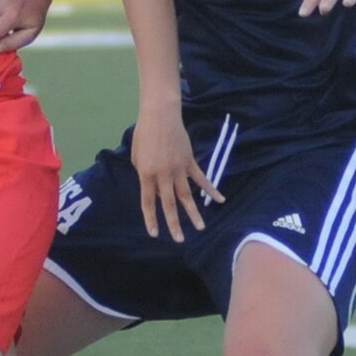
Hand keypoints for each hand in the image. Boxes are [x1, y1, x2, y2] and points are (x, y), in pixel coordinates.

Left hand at [129, 105, 220, 239]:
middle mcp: (163, 175)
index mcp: (146, 175)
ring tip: (200, 228)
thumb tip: (155, 188)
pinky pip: (201, 179)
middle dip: (174, 223)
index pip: (148, 202)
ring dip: (194, 213)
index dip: (151, 219)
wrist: (160, 116)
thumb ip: (144, 175)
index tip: (155, 234)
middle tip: (179, 240)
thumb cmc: (144, 135)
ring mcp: (178, 169)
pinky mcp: (189, 162)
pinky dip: (211, 190)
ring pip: (187, 196)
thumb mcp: (136, 156)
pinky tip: (219, 200)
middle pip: (170, 204)